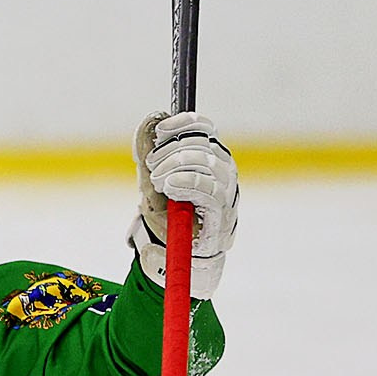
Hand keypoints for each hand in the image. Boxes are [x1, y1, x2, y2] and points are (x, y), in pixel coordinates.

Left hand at [127, 111, 239, 297]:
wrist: (180, 254)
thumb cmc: (171, 216)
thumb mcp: (153, 181)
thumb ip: (150, 153)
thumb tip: (150, 121)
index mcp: (210, 156)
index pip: (203, 127)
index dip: (181, 123)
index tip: (159, 130)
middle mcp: (223, 168)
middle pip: (200, 142)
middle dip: (170, 150)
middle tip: (151, 167)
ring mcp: (226, 188)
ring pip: (204, 161)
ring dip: (173, 166)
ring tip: (157, 182)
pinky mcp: (223, 210)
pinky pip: (207, 187)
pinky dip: (184, 182)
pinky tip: (170, 187)